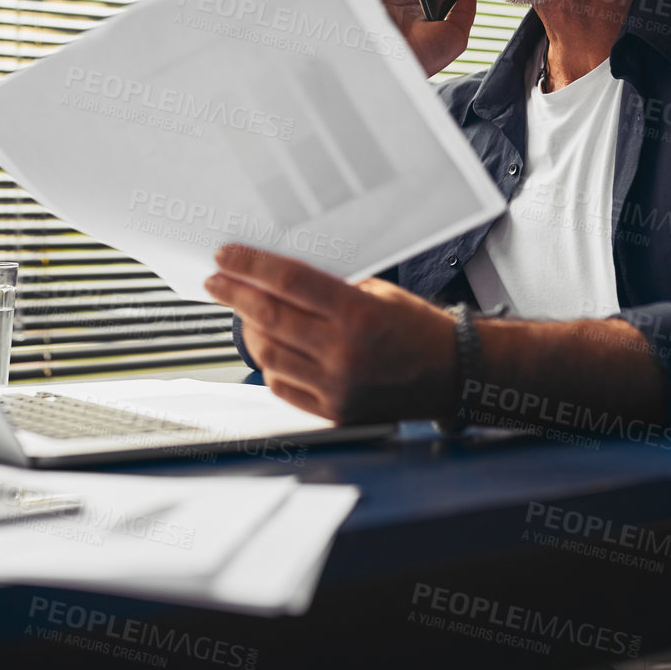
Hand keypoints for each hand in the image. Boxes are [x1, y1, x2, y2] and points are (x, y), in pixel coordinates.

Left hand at [204, 244, 458, 423]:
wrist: (453, 375)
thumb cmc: (417, 328)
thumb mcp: (377, 293)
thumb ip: (329, 289)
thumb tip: (274, 277)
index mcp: (358, 314)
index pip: (289, 281)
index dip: (251, 266)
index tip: (226, 257)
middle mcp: (344, 353)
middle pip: (269, 317)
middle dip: (234, 295)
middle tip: (217, 282)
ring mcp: (337, 387)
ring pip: (269, 354)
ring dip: (248, 331)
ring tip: (244, 314)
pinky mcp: (334, 412)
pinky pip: (283, 386)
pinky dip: (270, 365)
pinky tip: (269, 348)